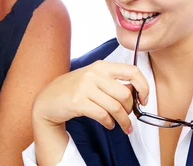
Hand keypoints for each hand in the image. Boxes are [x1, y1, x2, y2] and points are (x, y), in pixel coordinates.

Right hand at [33, 60, 148, 134]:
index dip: (143, 86)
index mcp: (101, 66)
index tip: (144, 99)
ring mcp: (85, 87)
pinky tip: (108, 124)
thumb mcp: (94, 78)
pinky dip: (109, 123)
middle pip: (125, 93)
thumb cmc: (74, 89)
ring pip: (115, 107)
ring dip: (123, 121)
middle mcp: (94, 74)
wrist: (48, 99)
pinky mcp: (78, 102)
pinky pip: (103, 115)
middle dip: (130, 109)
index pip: (132, 71)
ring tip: (122, 126)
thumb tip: (135, 93)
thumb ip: (113, 82)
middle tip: (128, 116)